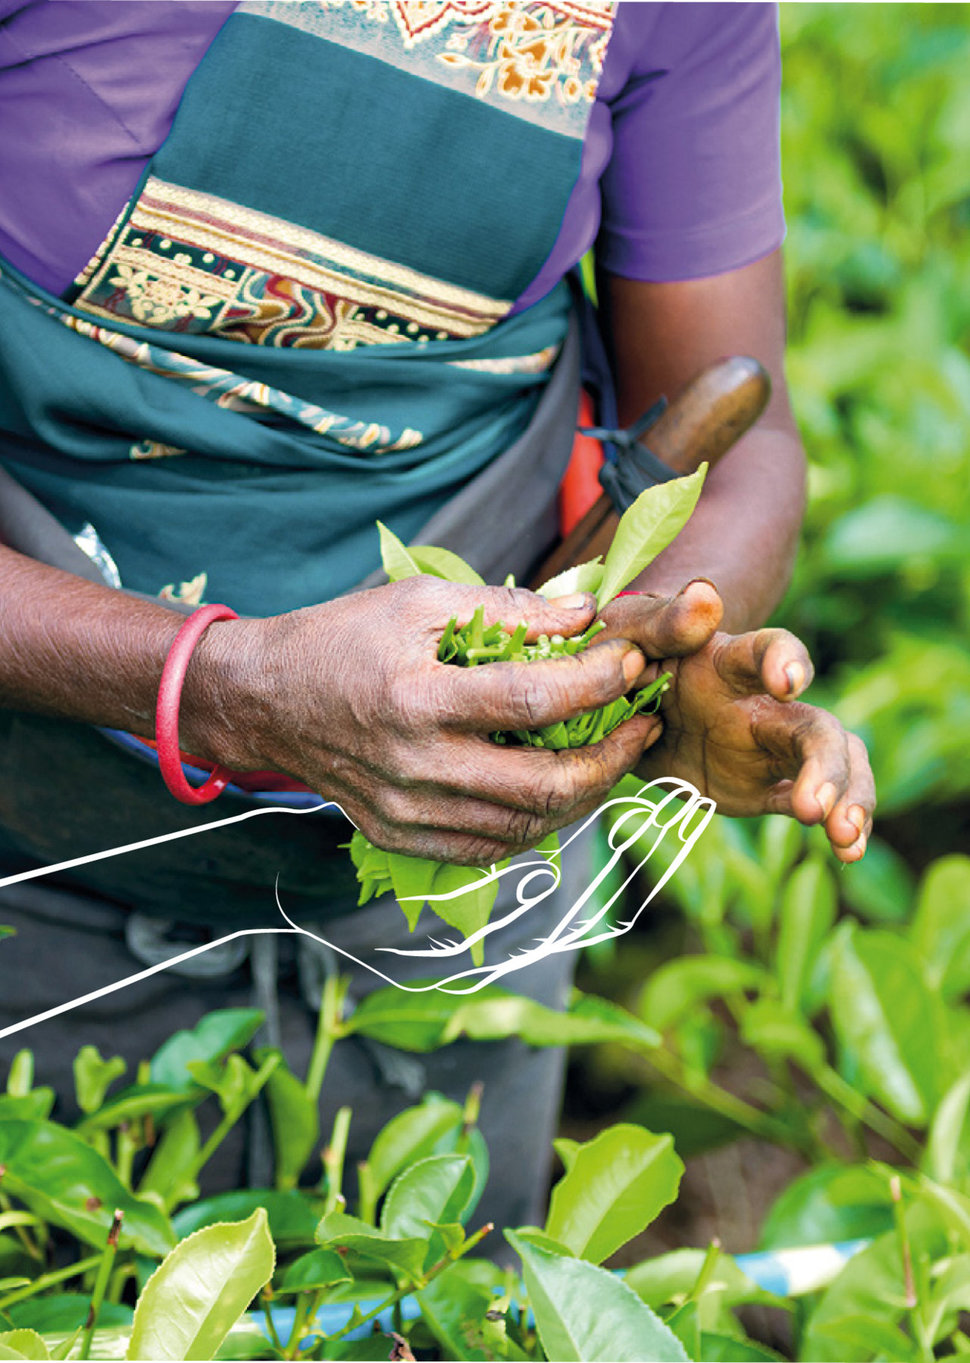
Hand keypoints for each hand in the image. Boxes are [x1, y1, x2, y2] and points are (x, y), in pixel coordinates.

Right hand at [201, 578, 659, 864]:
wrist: (266, 700)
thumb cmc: (343, 639)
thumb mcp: (418, 603)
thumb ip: (507, 609)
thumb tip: (585, 616)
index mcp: (415, 698)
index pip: (530, 702)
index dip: (594, 683)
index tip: (631, 663)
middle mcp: (413, 766)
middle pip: (541, 784)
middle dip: (611, 758)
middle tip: (642, 725)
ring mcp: (405, 812)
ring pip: (524, 827)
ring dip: (584, 794)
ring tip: (612, 755)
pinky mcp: (399, 837)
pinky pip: (488, 849)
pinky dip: (536, 824)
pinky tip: (558, 789)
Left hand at [597, 584, 875, 861]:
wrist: (623, 700)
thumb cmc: (628, 652)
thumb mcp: (632, 631)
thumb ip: (666, 621)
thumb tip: (705, 597)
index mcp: (728, 662)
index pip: (769, 651)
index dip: (784, 660)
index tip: (789, 681)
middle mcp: (762, 703)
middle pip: (816, 726)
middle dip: (826, 764)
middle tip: (816, 804)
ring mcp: (769, 746)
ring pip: (830, 764)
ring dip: (848, 797)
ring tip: (846, 840)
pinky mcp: (763, 785)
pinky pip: (806, 802)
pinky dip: (834, 825)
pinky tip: (849, 851)